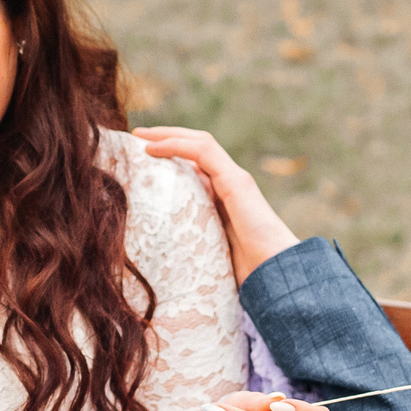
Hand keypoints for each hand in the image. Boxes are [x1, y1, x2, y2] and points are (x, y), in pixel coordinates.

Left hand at [132, 127, 301, 285]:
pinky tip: (152, 148)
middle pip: (196, 148)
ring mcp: (235, 180)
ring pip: (200, 142)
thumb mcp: (206, 252)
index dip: (170, 155)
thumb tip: (158, 255)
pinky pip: (203, 152)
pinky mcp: (236, 181)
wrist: (275, 275)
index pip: (195, 166)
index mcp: (222, 198)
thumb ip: (191, 243)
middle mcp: (229, 183)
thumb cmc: (244, 274)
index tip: (141, 156)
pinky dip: (176, 145)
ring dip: (168, 134)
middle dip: (166, 137)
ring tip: (139, 135)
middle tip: (135, 136)